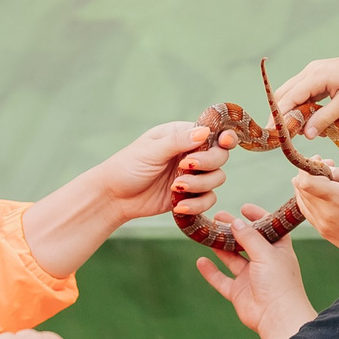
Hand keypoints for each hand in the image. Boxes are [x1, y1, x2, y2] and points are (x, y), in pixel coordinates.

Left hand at [97, 120, 234, 223]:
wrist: (114, 196)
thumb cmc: (127, 167)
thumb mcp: (150, 151)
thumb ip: (178, 142)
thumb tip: (205, 132)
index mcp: (182, 135)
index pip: (212, 132)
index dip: (224, 136)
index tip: (223, 142)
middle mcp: (191, 153)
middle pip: (220, 156)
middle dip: (207, 163)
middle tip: (186, 167)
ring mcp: (192, 175)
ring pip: (217, 178)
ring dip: (200, 185)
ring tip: (176, 187)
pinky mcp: (189, 195)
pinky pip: (207, 199)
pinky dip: (197, 204)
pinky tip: (179, 206)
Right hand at [196, 205, 315, 338]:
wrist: (277, 317)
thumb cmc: (279, 283)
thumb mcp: (266, 253)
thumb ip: (249, 237)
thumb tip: (236, 222)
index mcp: (278, 251)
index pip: (269, 228)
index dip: (259, 217)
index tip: (244, 208)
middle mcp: (264, 263)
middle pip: (246, 241)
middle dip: (233, 229)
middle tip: (218, 217)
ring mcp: (250, 278)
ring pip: (232, 258)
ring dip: (220, 246)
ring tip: (207, 232)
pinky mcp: (238, 292)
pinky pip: (221, 279)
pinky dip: (211, 271)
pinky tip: (201, 261)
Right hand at [273, 50, 338, 136]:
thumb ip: (325, 118)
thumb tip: (306, 135)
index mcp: (316, 76)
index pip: (289, 98)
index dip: (279, 117)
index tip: (273, 134)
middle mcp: (310, 71)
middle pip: (284, 94)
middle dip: (280, 115)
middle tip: (280, 137)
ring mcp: (312, 72)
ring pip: (291, 93)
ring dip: (291, 111)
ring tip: (295, 132)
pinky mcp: (317, 76)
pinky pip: (302, 92)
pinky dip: (300, 106)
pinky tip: (306, 120)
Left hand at [292, 166, 338, 278]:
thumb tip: (330, 170)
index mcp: (338, 200)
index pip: (306, 181)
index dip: (308, 165)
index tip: (322, 160)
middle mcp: (325, 214)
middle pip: (299, 187)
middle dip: (310, 171)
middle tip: (329, 167)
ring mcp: (321, 224)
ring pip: (300, 197)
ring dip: (308, 184)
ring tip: (329, 180)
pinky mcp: (322, 231)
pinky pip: (306, 209)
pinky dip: (310, 197)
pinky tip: (325, 194)